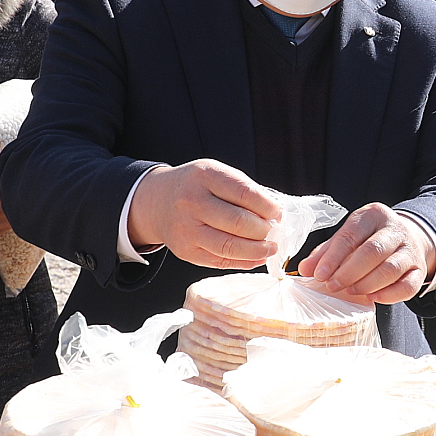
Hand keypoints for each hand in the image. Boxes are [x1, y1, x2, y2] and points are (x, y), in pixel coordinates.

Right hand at [129, 159, 281, 267]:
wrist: (156, 202)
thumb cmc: (195, 187)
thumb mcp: (215, 174)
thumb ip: (243, 189)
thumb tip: (275, 213)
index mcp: (204, 176)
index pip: (244, 193)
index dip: (267, 206)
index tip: (278, 212)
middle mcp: (192, 202)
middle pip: (238, 222)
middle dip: (264, 229)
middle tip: (275, 230)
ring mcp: (186, 229)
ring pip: (230, 246)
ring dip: (258, 250)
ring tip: (270, 247)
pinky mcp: (185, 251)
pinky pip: (220, 261)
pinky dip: (244, 261)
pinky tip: (256, 257)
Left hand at [299, 203, 435, 304]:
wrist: (407, 238)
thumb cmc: (369, 239)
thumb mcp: (348, 237)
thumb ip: (326, 252)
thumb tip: (305, 269)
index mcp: (373, 215)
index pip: (351, 235)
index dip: (333, 257)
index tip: (319, 275)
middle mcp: (395, 229)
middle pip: (372, 251)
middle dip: (349, 272)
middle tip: (332, 286)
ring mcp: (410, 250)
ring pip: (390, 269)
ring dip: (366, 284)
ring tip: (350, 292)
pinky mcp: (419, 270)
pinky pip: (407, 286)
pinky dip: (389, 295)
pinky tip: (372, 297)